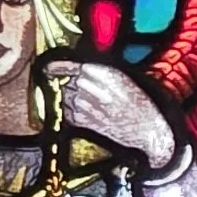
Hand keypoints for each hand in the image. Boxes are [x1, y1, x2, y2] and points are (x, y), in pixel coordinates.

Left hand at [47, 56, 177, 170]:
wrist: (148, 130)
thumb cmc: (140, 104)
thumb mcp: (124, 80)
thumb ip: (101, 73)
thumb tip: (78, 70)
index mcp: (108, 75)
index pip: (73, 68)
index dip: (57, 67)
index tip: (48, 68)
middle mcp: (96, 89)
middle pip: (68, 82)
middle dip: (65, 82)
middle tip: (70, 85)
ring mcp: (91, 107)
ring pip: (65, 97)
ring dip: (66, 97)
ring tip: (79, 100)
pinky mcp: (88, 123)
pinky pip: (68, 114)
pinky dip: (68, 112)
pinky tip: (78, 111)